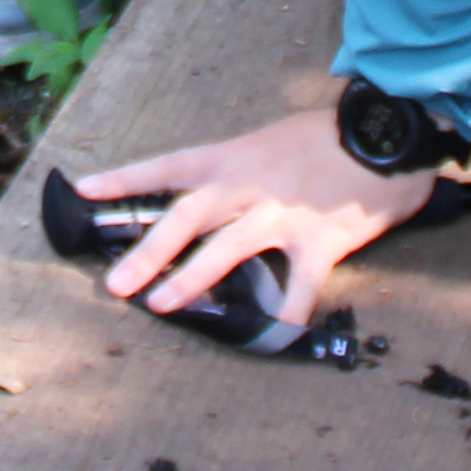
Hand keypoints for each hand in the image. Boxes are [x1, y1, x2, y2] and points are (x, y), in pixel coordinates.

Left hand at [75, 104, 435, 320]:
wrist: (387, 134)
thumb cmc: (330, 137)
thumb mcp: (273, 141)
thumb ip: (243, 171)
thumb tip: (215, 201)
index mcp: (235, 156)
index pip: (168, 166)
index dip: (124, 179)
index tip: (83, 189)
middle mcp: (251, 184)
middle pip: (186, 216)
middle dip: (146, 252)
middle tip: (115, 284)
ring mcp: (284, 213)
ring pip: (226, 249)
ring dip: (190, 279)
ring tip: (161, 305)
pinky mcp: (320, 240)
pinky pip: (297, 287)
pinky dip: (284, 315)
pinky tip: (270, 336)